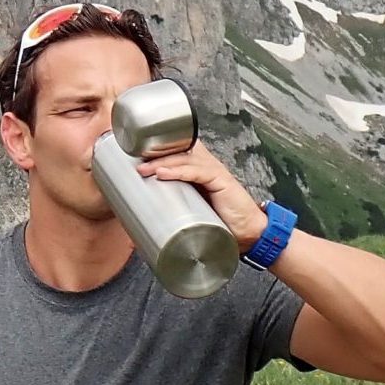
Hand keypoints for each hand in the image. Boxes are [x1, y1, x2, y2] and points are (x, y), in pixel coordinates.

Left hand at [138, 140, 267, 248]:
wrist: (249, 233)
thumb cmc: (221, 223)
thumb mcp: (191, 211)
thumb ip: (173, 208)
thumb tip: (142, 220)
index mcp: (198, 170)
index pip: (177, 151)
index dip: (158, 150)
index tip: (135, 156)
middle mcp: (206, 165)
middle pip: (178, 151)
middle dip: (155, 155)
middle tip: (135, 164)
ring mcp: (214, 171)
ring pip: (184, 158)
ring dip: (162, 162)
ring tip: (144, 169)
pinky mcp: (221, 180)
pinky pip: (197, 171)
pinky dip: (178, 172)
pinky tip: (163, 174)